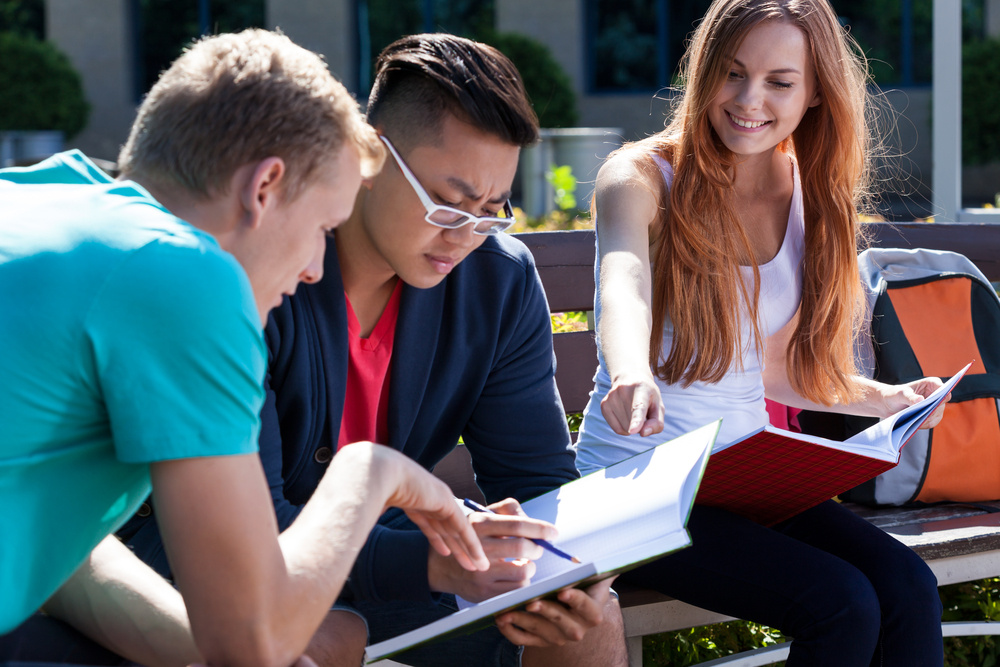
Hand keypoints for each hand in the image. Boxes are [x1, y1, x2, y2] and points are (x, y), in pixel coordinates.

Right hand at [363, 444, 488, 572]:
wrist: (375, 471)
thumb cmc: (365, 489)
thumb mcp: (369, 508)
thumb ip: (369, 521)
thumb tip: (353, 536)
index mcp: (412, 497)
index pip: (429, 521)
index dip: (438, 538)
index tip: (446, 551)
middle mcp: (429, 498)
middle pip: (446, 528)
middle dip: (458, 547)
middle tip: (470, 563)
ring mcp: (439, 498)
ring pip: (457, 530)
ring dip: (468, 550)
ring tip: (478, 566)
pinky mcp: (446, 502)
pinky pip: (462, 528)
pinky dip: (471, 544)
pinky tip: (478, 557)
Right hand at [427, 498, 556, 601]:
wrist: (438, 565)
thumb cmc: (470, 536)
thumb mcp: (482, 516)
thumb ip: (509, 510)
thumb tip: (535, 522)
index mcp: (480, 524)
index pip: (517, 525)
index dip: (540, 529)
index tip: (554, 533)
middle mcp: (479, 547)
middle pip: (522, 548)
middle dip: (538, 548)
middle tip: (537, 548)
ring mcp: (481, 572)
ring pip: (523, 571)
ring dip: (530, 566)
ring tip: (522, 562)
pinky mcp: (483, 592)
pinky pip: (517, 589)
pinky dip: (522, 581)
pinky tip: (514, 575)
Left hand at [494, 577, 614, 646]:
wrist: (576, 593)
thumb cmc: (579, 577)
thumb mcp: (586, 570)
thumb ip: (583, 566)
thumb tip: (573, 554)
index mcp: (592, 611)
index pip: (588, 609)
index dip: (577, 600)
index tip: (562, 591)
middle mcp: (578, 627)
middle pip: (566, 626)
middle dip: (547, 612)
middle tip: (531, 603)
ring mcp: (559, 636)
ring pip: (543, 633)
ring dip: (524, 623)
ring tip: (506, 613)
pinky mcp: (541, 639)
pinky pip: (525, 640)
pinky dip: (511, 632)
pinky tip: (501, 620)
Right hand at [602, 371, 664, 436]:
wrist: (630, 378)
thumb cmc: (648, 396)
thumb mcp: (659, 406)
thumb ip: (657, 422)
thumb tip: (643, 433)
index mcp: (642, 388)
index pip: (639, 407)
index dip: (636, 420)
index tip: (633, 431)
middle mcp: (623, 390)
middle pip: (632, 423)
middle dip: (640, 424)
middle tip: (642, 410)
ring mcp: (611, 397)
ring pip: (624, 428)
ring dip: (631, 426)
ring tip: (633, 410)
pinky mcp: (604, 404)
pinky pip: (617, 429)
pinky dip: (623, 428)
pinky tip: (625, 415)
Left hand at [879, 377, 948, 428]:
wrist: (887, 405)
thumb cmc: (894, 394)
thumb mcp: (900, 394)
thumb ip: (909, 397)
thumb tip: (921, 400)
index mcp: (931, 384)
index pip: (943, 389)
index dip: (942, 395)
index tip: (935, 402)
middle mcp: (936, 395)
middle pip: (941, 405)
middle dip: (931, 410)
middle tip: (919, 415)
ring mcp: (935, 406)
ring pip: (937, 415)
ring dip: (926, 419)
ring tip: (913, 419)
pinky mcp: (931, 416)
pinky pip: (932, 422)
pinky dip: (924, 424)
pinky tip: (914, 424)